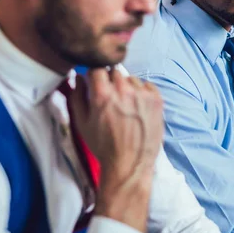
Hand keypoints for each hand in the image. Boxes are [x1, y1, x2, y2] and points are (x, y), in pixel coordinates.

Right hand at [69, 68, 163, 231]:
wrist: (130, 164)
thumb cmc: (103, 146)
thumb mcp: (82, 123)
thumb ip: (77, 96)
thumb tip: (77, 77)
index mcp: (102, 94)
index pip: (97, 68)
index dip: (95, 76)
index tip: (96, 84)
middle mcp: (123, 90)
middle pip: (115, 72)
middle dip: (111, 82)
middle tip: (111, 98)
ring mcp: (142, 94)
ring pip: (131, 79)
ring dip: (127, 87)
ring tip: (126, 105)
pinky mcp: (157, 99)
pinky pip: (147, 85)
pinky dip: (142, 92)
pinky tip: (138, 107)